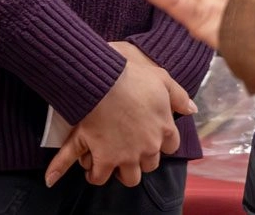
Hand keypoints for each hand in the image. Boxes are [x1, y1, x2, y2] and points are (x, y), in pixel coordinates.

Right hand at [43, 41, 196, 187]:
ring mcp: (124, 156)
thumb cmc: (133, 76)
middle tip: (128, 148)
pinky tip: (62, 176)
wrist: (106, 80)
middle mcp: (147, 148)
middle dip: (139, 160)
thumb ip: (179, 95)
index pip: (169, 147)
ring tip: (107, 163)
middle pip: (148, 166)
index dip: (160, 142)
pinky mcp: (102, 157)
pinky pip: (93, 173)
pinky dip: (75, 173)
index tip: (151, 135)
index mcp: (164, 130)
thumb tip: (192, 109)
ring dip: (117, 171)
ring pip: (125, 177)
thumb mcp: (162, 78)